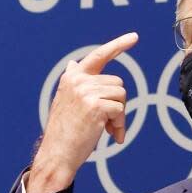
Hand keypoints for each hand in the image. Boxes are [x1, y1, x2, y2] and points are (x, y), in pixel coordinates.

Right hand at [27, 32, 138, 192]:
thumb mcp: (66, 102)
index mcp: (72, 78)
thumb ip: (74, 82)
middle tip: (109, 125)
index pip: (98, 56)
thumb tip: (75, 63)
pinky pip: (120, 109)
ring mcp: (86, 91)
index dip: (118, 45)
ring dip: (119, 116)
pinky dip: (120, 125)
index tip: (134, 37)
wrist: (57, 155)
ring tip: (107, 130)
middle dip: (117, 105)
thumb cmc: (64, 132)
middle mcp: (78, 80)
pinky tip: (111, 136)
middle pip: (118, 84)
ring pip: (121, 96)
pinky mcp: (96, 104)